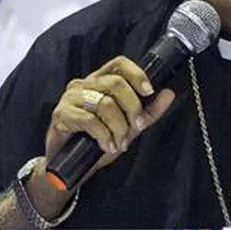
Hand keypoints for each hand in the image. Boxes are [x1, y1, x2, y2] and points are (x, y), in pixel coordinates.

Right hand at [34, 56, 174, 208]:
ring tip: (120, 142)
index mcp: (99, 81)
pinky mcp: (61, 114)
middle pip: (115, 84)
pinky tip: (107, 145)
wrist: (68, 166)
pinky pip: (89, 120)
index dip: (137, 74)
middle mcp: (84, 84)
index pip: (119, 64)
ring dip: (118, 126)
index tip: (149, 92)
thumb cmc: (96, 141)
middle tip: (135, 127)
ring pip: (105, 103)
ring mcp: (71, 98)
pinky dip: (104, 135)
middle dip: (132, 108)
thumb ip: (148, 112)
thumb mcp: (128, 127)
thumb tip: (169, 94)